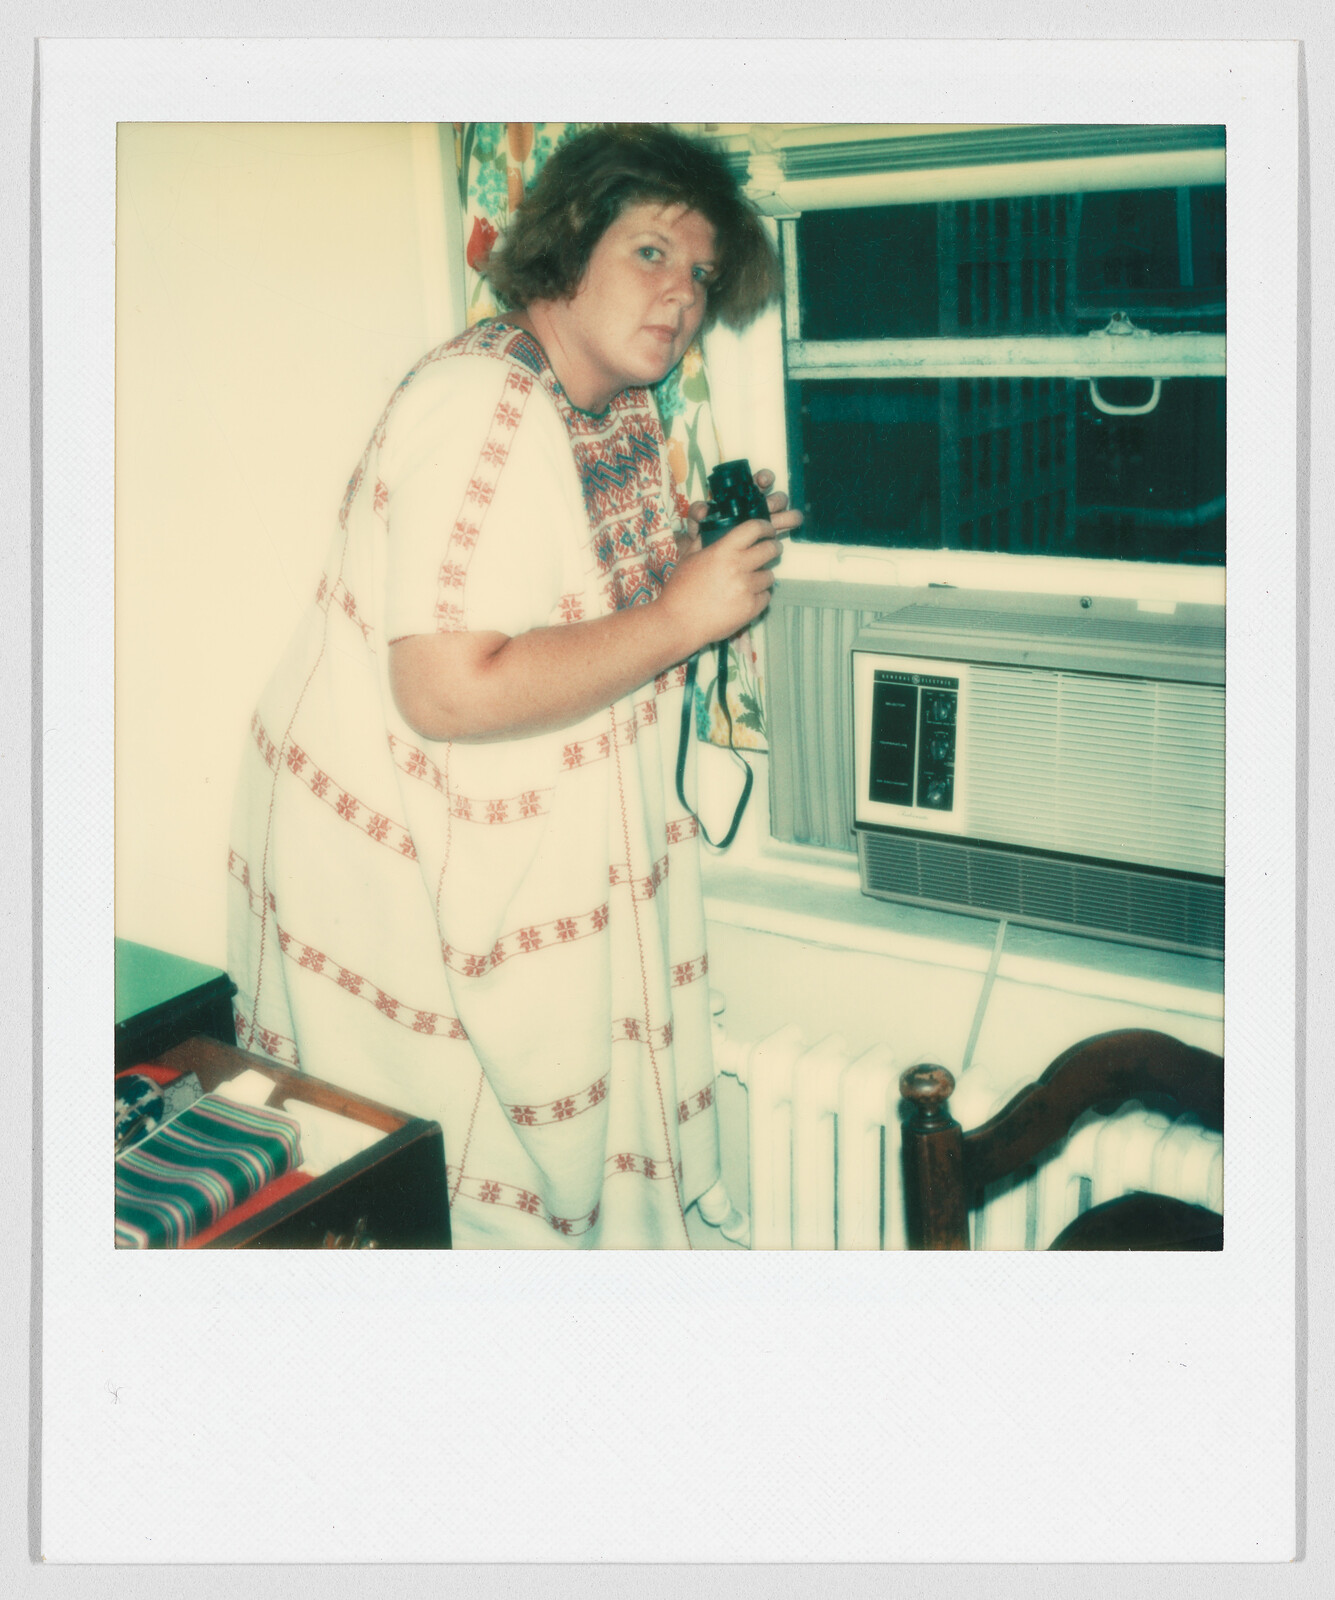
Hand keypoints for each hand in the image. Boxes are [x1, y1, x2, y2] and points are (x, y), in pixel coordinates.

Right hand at [665, 467, 803, 651]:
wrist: (678, 622)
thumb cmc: (680, 590)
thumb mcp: (689, 558)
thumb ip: (705, 541)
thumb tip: (717, 530)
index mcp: (723, 551)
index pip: (754, 528)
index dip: (765, 527)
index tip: (768, 530)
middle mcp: (738, 567)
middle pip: (770, 550)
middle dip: (773, 548)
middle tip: (771, 550)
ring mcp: (746, 589)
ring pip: (770, 576)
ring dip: (763, 576)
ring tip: (751, 580)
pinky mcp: (751, 608)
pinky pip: (766, 596)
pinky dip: (760, 596)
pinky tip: (746, 597)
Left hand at [684, 466, 804, 544]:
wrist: (706, 561)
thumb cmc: (702, 536)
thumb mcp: (696, 523)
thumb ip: (697, 513)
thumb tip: (705, 510)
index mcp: (743, 497)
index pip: (759, 482)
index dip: (765, 478)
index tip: (763, 481)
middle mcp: (758, 508)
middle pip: (776, 498)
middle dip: (776, 500)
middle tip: (770, 506)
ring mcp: (766, 524)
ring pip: (784, 514)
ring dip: (787, 516)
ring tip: (786, 522)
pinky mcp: (769, 540)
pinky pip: (782, 534)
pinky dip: (786, 532)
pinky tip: (783, 535)